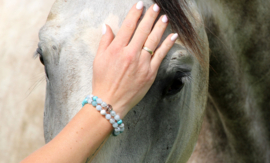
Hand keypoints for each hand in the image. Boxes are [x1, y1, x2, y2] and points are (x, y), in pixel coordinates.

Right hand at [92, 1, 177, 117]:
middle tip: (156, 7)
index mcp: (117, 49)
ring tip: (164, 17)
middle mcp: (131, 53)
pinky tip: (173, 36)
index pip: (128, 26)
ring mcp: (142, 63)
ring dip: (160, 27)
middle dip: (150, 16)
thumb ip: (105, 41)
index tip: (140, 5)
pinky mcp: (150, 72)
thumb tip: (108, 26)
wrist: (110, 102)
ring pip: (153, 40)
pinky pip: (161, 55)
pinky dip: (168, 44)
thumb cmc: (102, 81)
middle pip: (143, 30)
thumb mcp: (98, 59)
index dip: (135, 13)